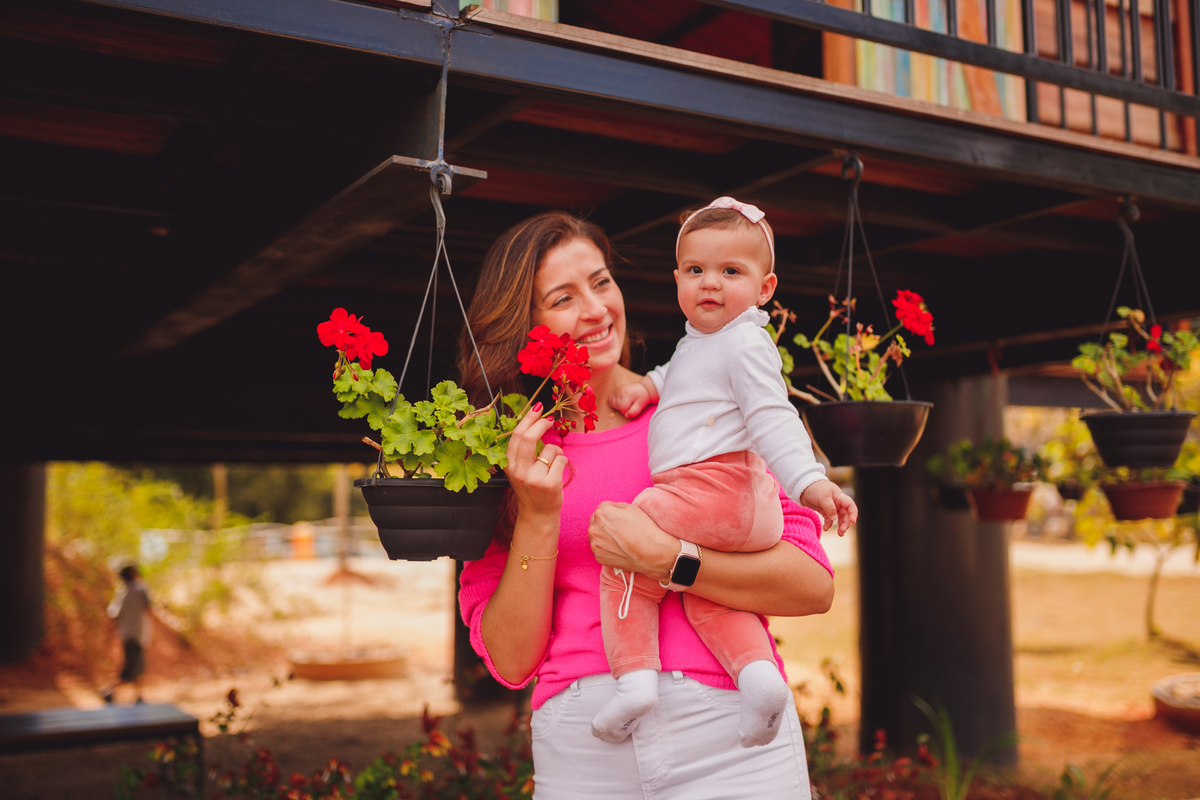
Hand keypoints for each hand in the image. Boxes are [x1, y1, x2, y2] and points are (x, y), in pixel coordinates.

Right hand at [503, 403, 565, 519]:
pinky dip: (563, 461)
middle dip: (542, 423)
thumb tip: (533, 420)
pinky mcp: (550, 484)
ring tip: (552, 464)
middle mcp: (519, 471)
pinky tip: (558, 471)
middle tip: (550, 419)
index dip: (529, 418)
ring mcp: (534, 479)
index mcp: (509, 465)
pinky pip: (562, 460)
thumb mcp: (519, 469)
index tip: (538, 407)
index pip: (517, 435)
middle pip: (530, 437)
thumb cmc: (530, 487)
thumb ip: (522, 449)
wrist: (537, 514)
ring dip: (556, 451)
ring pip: (551, 449)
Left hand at [587, 501, 676, 581]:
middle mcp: (593, 529)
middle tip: (620, 529)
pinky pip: (599, 549)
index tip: (621, 518)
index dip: (613, 512)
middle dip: (605, 523)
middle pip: (596, 522)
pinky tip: (618, 548)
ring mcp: (595, 545)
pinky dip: (606, 548)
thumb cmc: (643, 529)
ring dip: (603, 535)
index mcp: (601, 514)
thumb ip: (615, 506)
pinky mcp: (598, 557)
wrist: (651, 552)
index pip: (602, 508)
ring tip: (619, 539)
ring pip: (596, 536)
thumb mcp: (631, 508)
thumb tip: (609, 510)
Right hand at [609, 380, 652, 418]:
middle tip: (629, 404)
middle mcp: (620, 391)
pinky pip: (610, 400)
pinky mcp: (614, 390)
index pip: (622, 409)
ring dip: (618, 406)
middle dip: (623, 408)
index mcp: (627, 394)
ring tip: (625, 402)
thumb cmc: (642, 397)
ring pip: (612, 404)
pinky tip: (620, 401)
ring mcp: (616, 390)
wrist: (642, 388)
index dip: (627, 411)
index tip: (632, 407)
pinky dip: (614, 403)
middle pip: (617, 407)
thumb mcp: (641, 404)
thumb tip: (626, 416)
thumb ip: (634, 411)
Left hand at [799, 480, 857, 535]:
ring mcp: (831, 507)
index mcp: (839, 497)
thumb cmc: (815, 488)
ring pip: (839, 518)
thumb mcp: (823, 497)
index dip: (853, 513)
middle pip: (846, 514)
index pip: (850, 505)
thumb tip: (835, 519)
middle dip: (846, 523)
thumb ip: (830, 508)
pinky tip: (825, 528)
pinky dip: (828, 524)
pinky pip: (829, 519)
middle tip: (842, 531)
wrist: (802, 487)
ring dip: (840, 526)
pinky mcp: (824, 510)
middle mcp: (837, 502)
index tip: (853, 522)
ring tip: (839, 534)